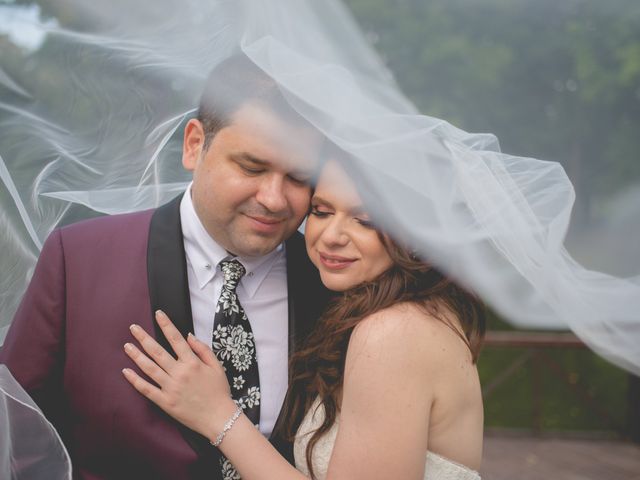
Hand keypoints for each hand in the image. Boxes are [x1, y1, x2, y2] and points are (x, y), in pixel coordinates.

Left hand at [122, 310, 236, 439]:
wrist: (219, 418)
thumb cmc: (219, 392)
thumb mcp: (217, 367)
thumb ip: (203, 350)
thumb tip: (189, 336)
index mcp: (192, 363)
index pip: (176, 339)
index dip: (166, 325)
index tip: (158, 314)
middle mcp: (179, 373)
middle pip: (157, 351)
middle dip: (144, 338)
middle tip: (133, 328)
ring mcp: (170, 388)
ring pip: (149, 368)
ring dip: (136, 356)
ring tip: (127, 346)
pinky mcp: (165, 402)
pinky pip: (147, 389)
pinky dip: (135, 381)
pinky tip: (126, 372)